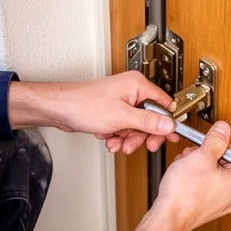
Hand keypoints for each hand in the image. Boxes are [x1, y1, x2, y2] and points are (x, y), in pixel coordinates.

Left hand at [8, 72, 180, 152]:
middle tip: (137, 144)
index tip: (169, 137)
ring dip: (128, 138)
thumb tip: (169, 125)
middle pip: (151, 118)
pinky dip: (118, 136)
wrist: (60, 110)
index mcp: (138, 85)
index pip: (164, 104)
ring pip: (137, 126)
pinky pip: (124, 128)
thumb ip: (148, 122)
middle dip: (142, 135)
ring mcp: (122, 102)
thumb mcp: (121, 117)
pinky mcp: (113, 111)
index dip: (167, 123)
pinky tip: (109, 138)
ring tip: (117, 142)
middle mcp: (132, 91)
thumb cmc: (84, 105)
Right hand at [130, 121, 230, 230]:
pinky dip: (194, 179)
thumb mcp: (201, 157)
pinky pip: (205, 186)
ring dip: (197, 166)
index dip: (217, 144)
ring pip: (212, 174)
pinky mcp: (207, 207)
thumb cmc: (184, 194)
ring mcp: (221, 204)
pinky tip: (184, 178)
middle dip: (204, 156)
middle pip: (223, 163)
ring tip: (185, 168)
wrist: (168, 216)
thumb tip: (224, 129)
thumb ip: (216, 140)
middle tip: (192, 156)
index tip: (206, 143)